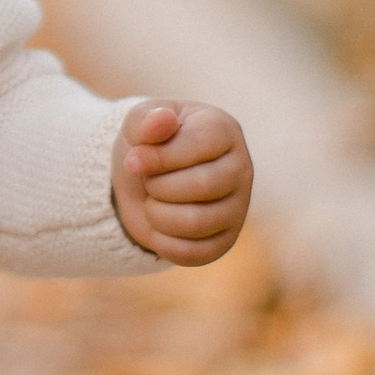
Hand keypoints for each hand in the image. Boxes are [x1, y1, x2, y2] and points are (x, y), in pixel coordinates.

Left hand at [112, 98, 251, 263]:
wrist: (143, 180)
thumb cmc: (147, 145)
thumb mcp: (137, 126)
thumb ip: (146, 120)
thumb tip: (162, 121)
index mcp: (224, 130)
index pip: (199, 145)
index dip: (159, 156)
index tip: (133, 159)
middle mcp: (241, 168)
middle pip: (201, 185)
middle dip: (158, 186)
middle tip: (148, 181)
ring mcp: (238, 207)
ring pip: (197, 223)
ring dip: (157, 215)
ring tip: (152, 202)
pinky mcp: (226, 240)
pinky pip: (194, 253)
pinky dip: (163, 243)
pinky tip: (158, 226)